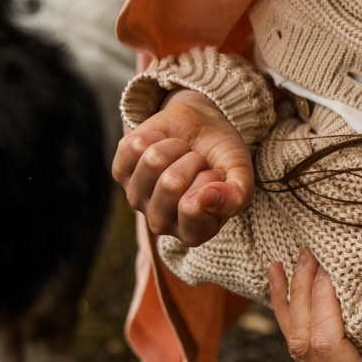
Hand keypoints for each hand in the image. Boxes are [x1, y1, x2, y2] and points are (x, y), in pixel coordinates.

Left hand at [112, 88, 253, 243]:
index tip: (216, 176)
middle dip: (192, 161)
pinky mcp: (120, 172)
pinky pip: (135, 146)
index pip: (192, 207)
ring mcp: (137, 198)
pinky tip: (163, 144)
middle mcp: (161, 223)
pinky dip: (156, 135)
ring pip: (153, 160)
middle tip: (198, 163)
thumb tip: (208, 199)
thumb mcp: (241, 176)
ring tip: (182, 153)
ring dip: (176, 147)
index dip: (210, 180)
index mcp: (194, 232)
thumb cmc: (223, 158)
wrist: (203, 129)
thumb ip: (236, 195)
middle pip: (170, 183)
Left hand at [267, 250, 361, 361]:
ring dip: (288, 304)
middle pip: (304, 344)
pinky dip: (295, 317)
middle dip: (300, 296)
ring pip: (298, 346)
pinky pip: (307, 348)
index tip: (329, 268)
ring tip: (278, 266)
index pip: (327, 345)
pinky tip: (285, 292)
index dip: (323, 303)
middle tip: (307, 256)